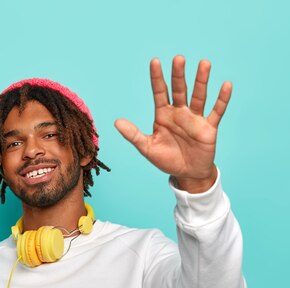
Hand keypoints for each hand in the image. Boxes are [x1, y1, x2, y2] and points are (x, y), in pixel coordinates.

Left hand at [114, 55, 231, 192]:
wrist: (186, 173)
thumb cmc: (166, 159)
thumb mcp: (147, 148)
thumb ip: (133, 134)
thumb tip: (116, 122)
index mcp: (163, 115)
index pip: (159, 92)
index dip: (157, 78)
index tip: (155, 61)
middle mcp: (179, 113)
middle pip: (179, 90)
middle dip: (178, 75)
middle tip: (178, 58)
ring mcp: (195, 119)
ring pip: (199, 96)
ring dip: (201, 81)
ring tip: (204, 63)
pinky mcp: (208, 128)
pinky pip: (216, 111)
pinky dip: (222, 99)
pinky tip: (226, 84)